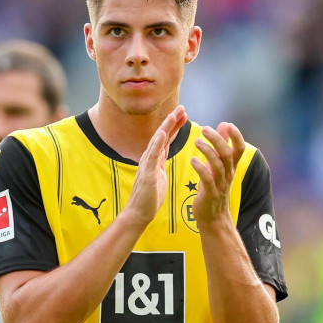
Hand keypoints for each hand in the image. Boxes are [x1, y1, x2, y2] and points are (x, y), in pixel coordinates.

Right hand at [123, 106, 187, 227]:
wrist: (139, 214)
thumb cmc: (149, 198)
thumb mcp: (159, 176)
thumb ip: (160, 164)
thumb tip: (163, 154)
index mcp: (154, 160)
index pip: (166, 139)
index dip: (174, 126)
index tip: (183, 115)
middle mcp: (149, 159)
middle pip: (162, 135)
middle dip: (172, 121)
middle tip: (182, 108)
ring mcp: (147, 165)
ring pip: (157, 142)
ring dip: (165, 127)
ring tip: (173, 115)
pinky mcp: (147, 173)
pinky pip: (152, 155)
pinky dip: (157, 143)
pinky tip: (163, 133)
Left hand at [190, 122, 245, 228]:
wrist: (213, 218)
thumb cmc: (214, 188)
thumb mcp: (220, 166)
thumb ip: (221, 146)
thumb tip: (224, 125)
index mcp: (231, 167)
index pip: (239, 149)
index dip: (236, 136)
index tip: (228, 124)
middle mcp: (228, 174)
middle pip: (228, 154)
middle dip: (218, 140)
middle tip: (205, 129)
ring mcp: (220, 184)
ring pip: (218, 165)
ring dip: (207, 151)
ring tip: (197, 142)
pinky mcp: (210, 194)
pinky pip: (208, 179)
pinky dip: (201, 168)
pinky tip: (193, 160)